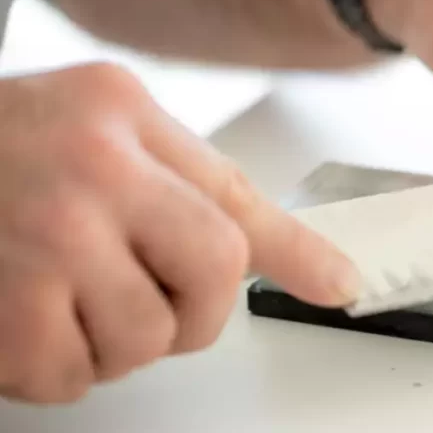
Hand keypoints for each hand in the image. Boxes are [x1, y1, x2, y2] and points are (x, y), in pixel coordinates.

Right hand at [0, 63, 357, 403]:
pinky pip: (68, 376)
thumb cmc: (7, 147)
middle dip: (192, 311)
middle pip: (212, 276)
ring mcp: (38, 235)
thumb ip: (211, 193)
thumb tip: (325, 271)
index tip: (340, 289)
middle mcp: (87, 167)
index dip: (297, 256)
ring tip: (67, 296)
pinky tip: (26, 317)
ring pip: (144, 339)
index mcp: (121, 114)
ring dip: (114, 341)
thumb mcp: (111, 133)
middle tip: (149, 298)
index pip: (238, 206)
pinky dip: (55, 367)